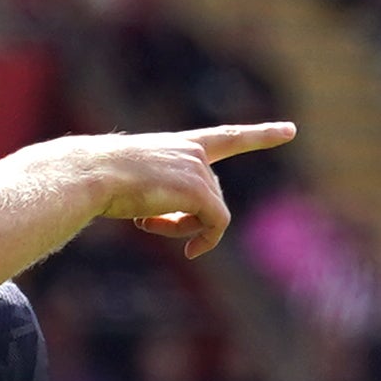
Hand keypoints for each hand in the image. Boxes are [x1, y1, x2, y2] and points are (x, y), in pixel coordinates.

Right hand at [96, 122, 296, 256]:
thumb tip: (156, 216)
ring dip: (184, 229)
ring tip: (148, 224)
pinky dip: (204, 241)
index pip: (225, 138)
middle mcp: (193, 152)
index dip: (260, 135)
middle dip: (186, 219)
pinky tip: (186, 250)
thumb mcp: (132, 183)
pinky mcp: (199, 190)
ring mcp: (198, 169)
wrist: (91, 174)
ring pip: (211, 213)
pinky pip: (216, 225)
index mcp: (178, 145)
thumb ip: (157, 196)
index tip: (290, 131)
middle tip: (149, 225)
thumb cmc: (99, 179)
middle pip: (210, 197)